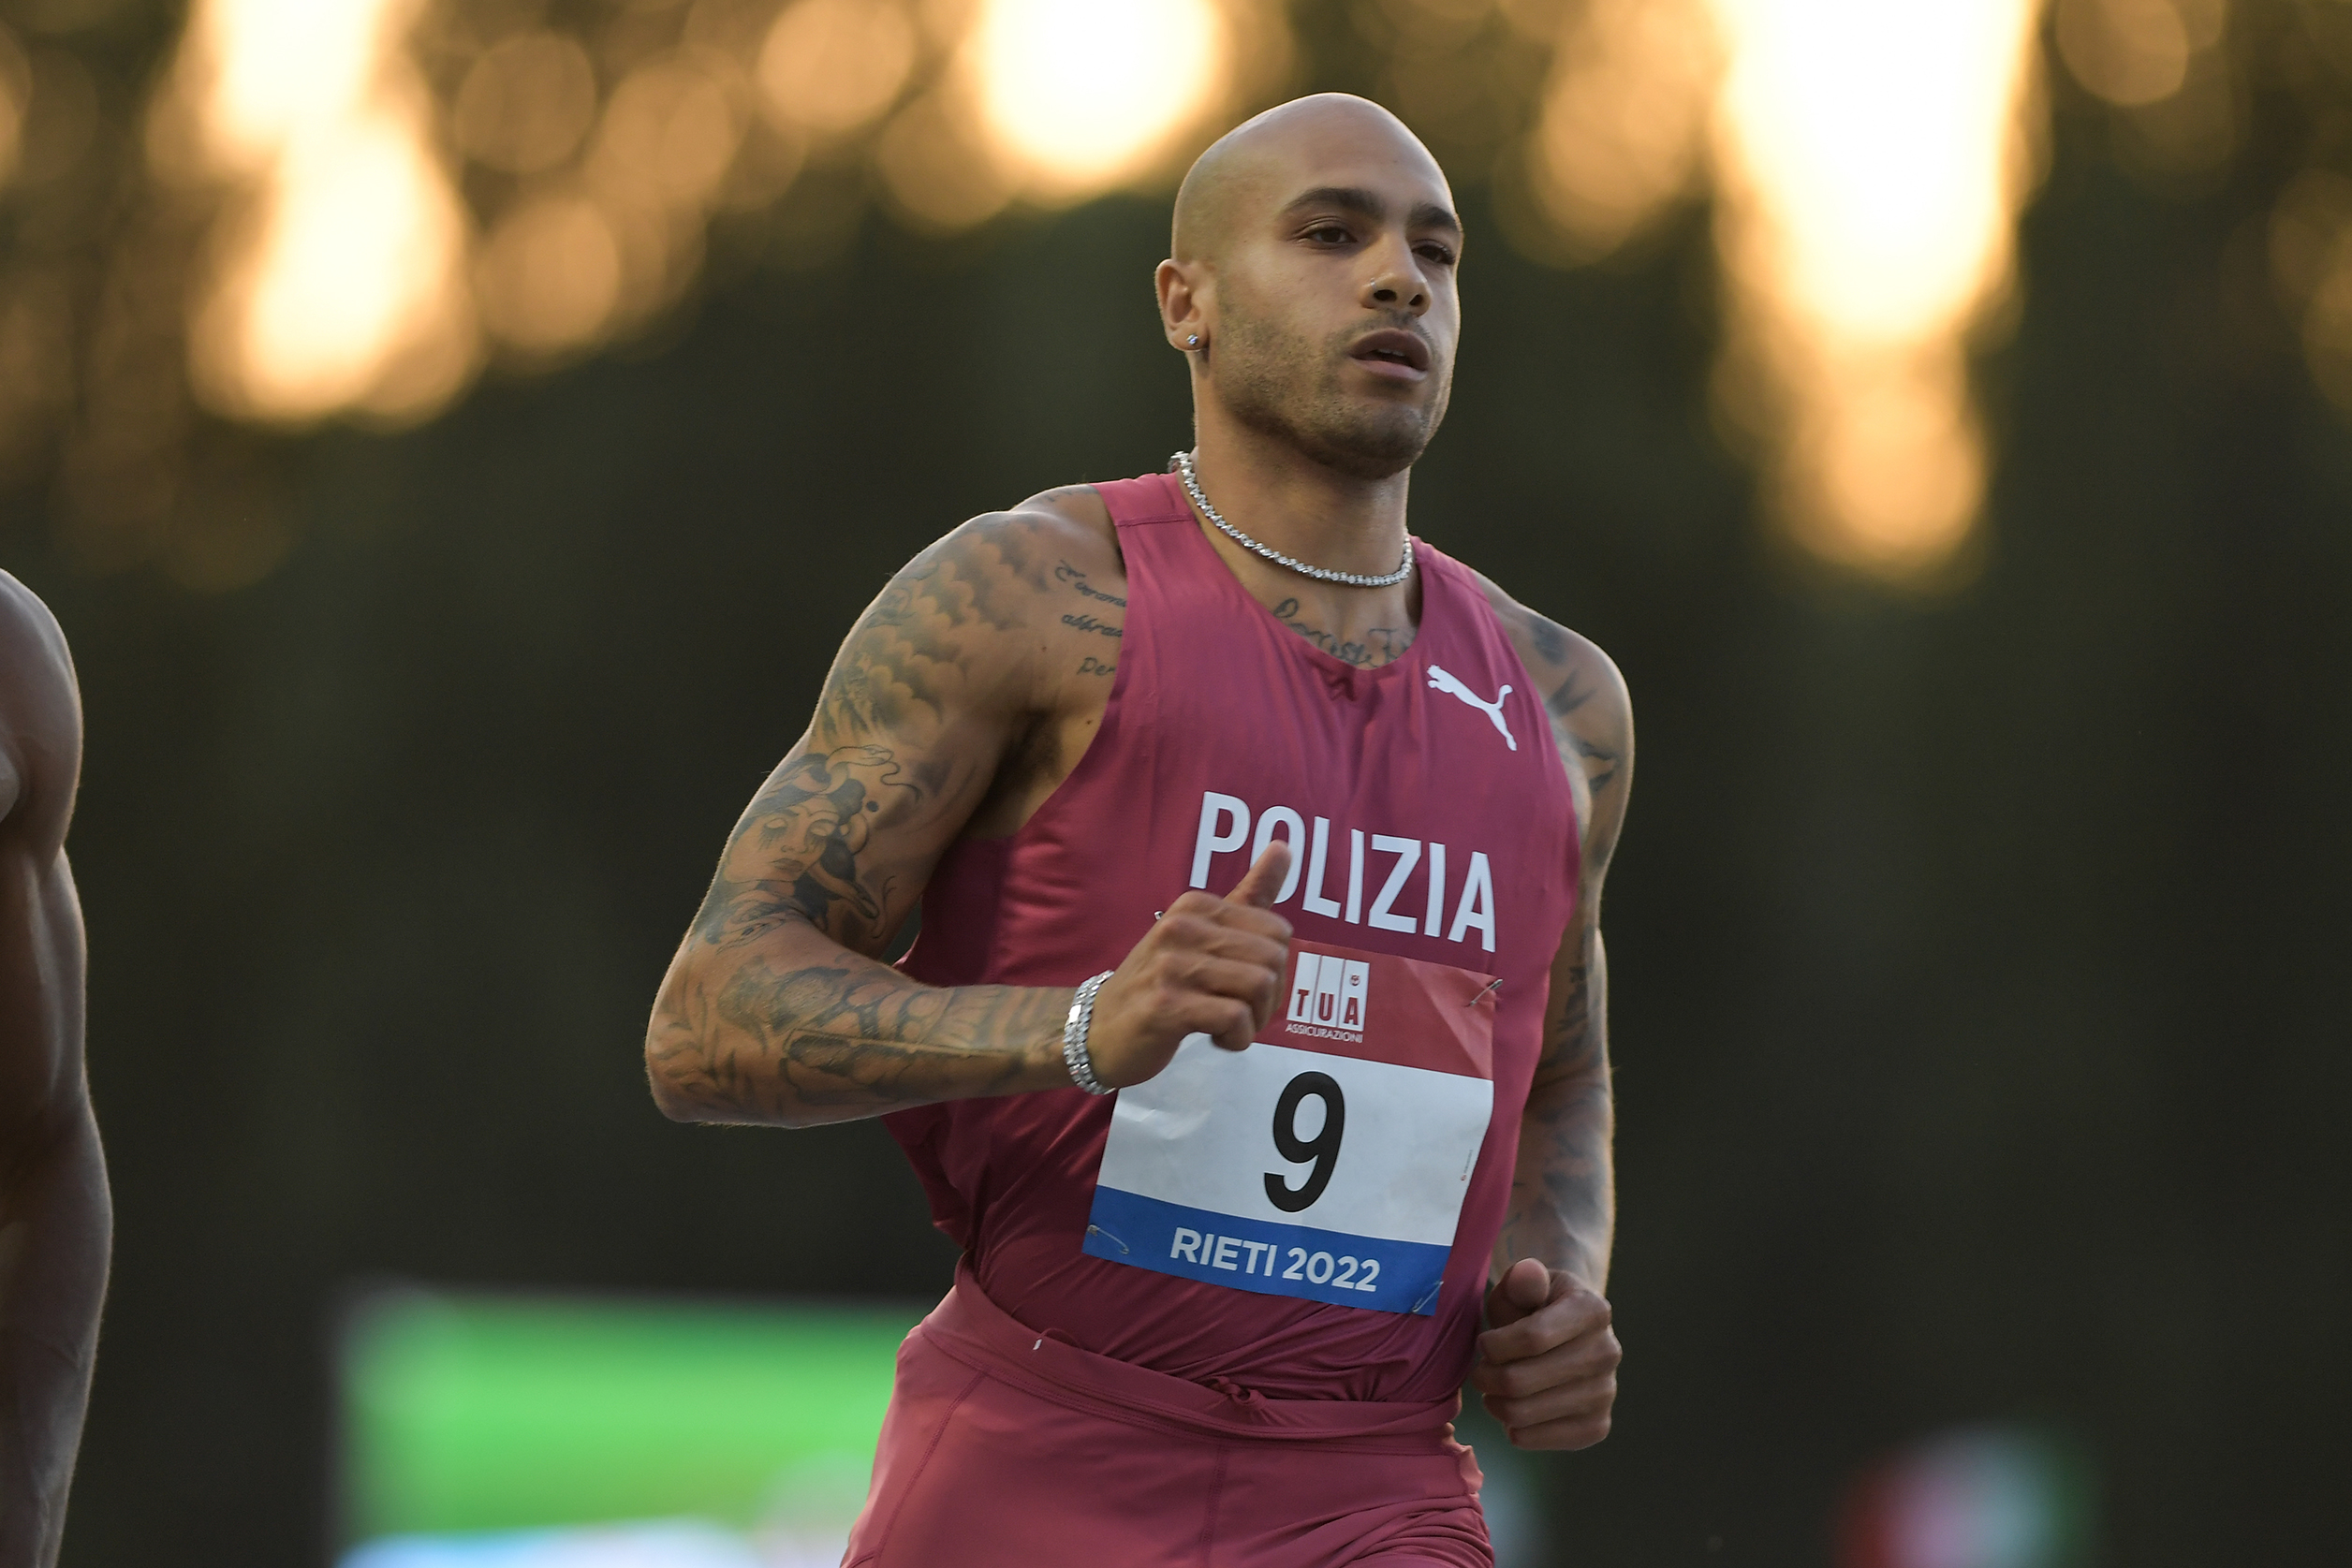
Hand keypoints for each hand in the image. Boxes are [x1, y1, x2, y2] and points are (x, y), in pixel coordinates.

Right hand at [1082, 843, 1292, 1087]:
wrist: (1099, 1031)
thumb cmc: (1160, 983)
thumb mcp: (1201, 933)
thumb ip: (1248, 894)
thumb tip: (1285, 846)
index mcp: (1195, 904)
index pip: (1277, 931)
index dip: (1274, 968)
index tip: (1244, 986)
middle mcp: (1182, 927)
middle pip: (1273, 960)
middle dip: (1269, 997)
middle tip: (1240, 1012)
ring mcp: (1171, 966)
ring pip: (1259, 988)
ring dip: (1254, 1020)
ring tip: (1227, 1027)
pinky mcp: (1167, 1006)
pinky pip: (1235, 1018)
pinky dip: (1237, 1038)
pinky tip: (1215, 1039)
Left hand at [1468, 1257, 1619, 1449]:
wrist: (1568, 1334)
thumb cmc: (1535, 1305)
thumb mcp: (1525, 1283)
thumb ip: (1522, 1278)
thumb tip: (1528, 1275)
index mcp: (1593, 1310)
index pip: (1532, 1337)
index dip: (1494, 1345)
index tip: (1483, 1343)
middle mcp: (1607, 1352)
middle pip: (1521, 1381)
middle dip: (1487, 1377)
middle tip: (1481, 1371)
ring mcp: (1606, 1393)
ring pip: (1524, 1414)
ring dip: (1495, 1404)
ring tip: (1493, 1390)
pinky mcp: (1597, 1426)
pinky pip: (1538, 1440)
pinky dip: (1514, 1429)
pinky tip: (1515, 1409)